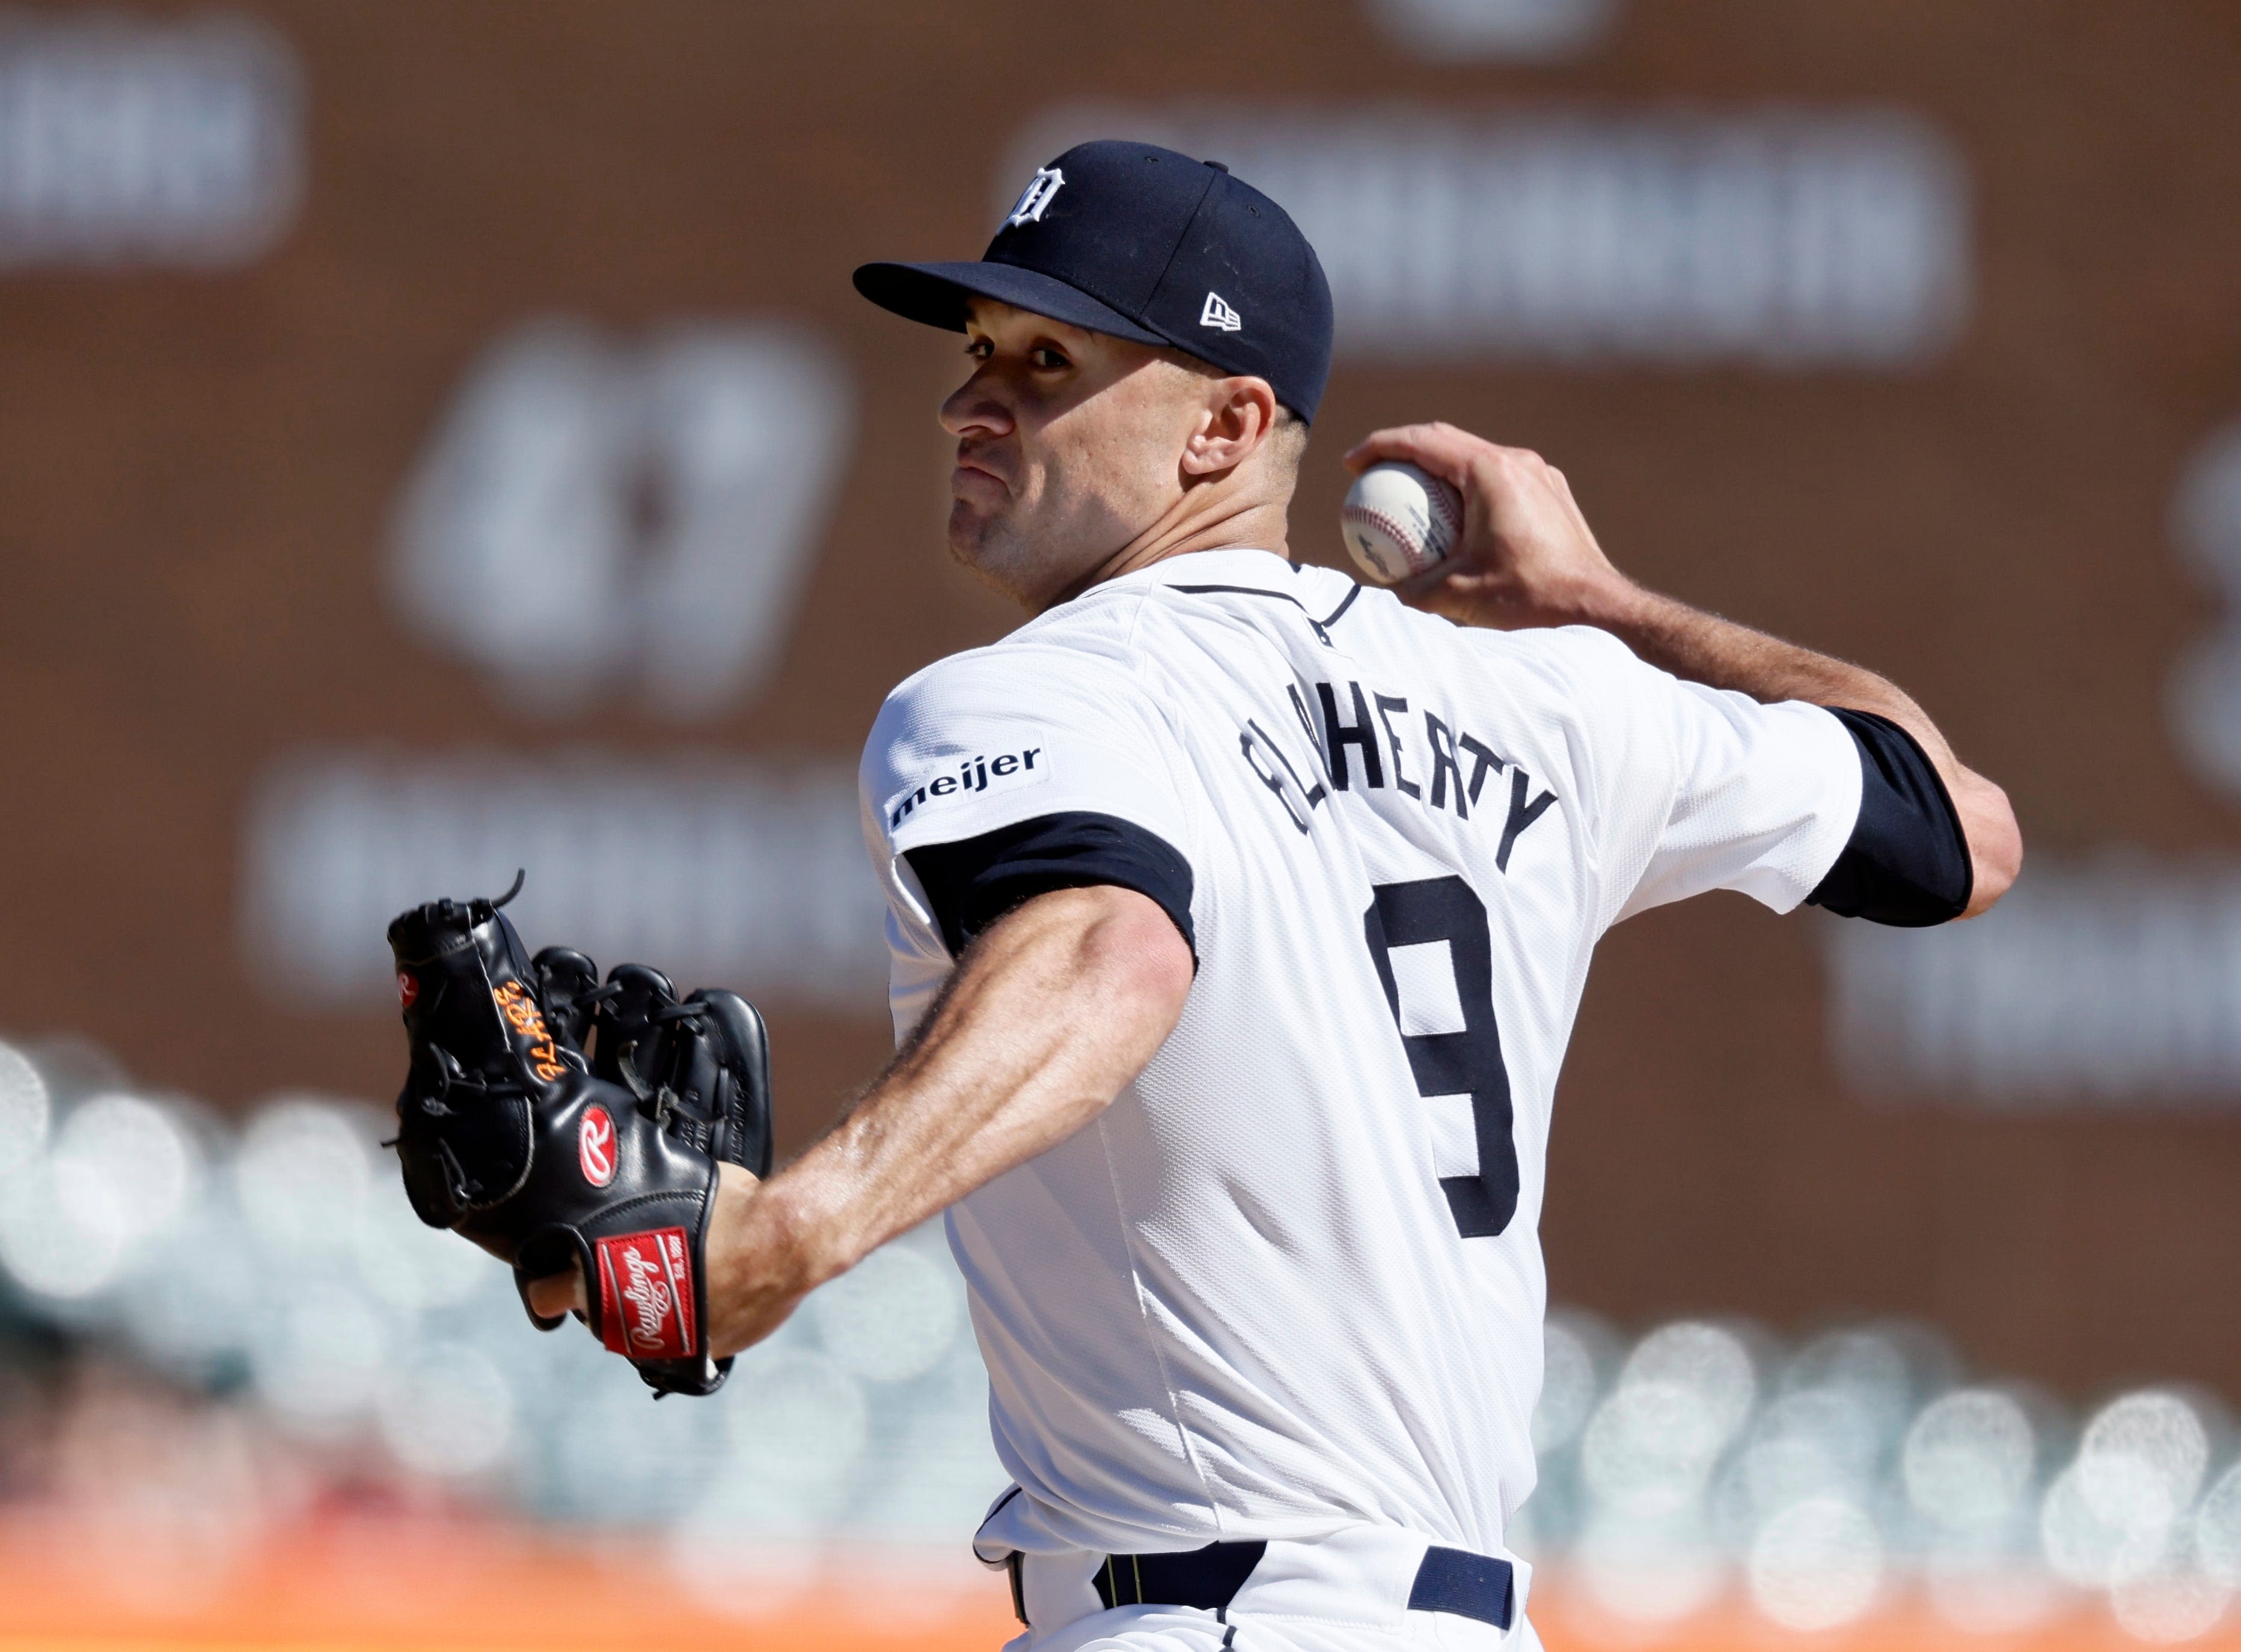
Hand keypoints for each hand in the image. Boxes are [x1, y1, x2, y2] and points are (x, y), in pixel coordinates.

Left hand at [523, 1161, 807, 1356]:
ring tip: (674, 1275)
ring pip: (634, 1332)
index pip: (545, 1297)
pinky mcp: (700, 1353)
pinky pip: (683, 1338)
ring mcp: (662, 1343)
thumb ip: (635, 1211)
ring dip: (645, 1310)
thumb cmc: (726, 1207)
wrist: (782, 1241)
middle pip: (591, 1315)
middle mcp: (622, 1319)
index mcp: (600, 1278)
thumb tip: (627, 1199)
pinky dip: (691, 1320)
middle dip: (601, 1295)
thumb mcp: (666, 1194)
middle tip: (626, 1268)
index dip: (551, 1283)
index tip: (561, 1272)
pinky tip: (713, 1291)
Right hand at [1343, 423, 1637, 630]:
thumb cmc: (1531, 597)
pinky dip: (1468, 488)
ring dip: (1437, 467)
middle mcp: (1516, 461)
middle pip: (1447, 439)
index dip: (1380, 446)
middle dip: (1404, 450)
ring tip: (1410, 494)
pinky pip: (1499, 478)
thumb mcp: (1458, 596)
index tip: (1352, 465)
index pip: (1423, 441)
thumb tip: (1382, 587)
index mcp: (1489, 472)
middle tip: (1371, 473)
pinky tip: (1456, 518)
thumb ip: (1412, 589)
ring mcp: (1539, 473)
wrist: (1598, 604)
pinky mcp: (1552, 491)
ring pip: (1474, 456)